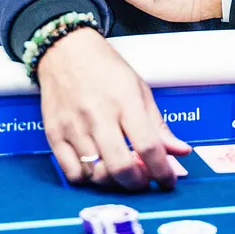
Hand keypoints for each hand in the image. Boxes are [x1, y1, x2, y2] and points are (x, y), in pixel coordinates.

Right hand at [38, 27, 189, 189]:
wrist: (65, 50)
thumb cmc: (105, 69)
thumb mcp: (139, 89)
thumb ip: (159, 126)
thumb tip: (181, 152)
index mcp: (125, 101)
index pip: (148, 146)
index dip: (163, 171)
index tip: (168, 180)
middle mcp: (98, 115)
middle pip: (121, 167)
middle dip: (138, 183)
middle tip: (144, 179)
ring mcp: (73, 127)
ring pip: (96, 175)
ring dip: (114, 182)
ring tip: (121, 172)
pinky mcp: (53, 134)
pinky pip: (72, 174)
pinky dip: (88, 179)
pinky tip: (97, 169)